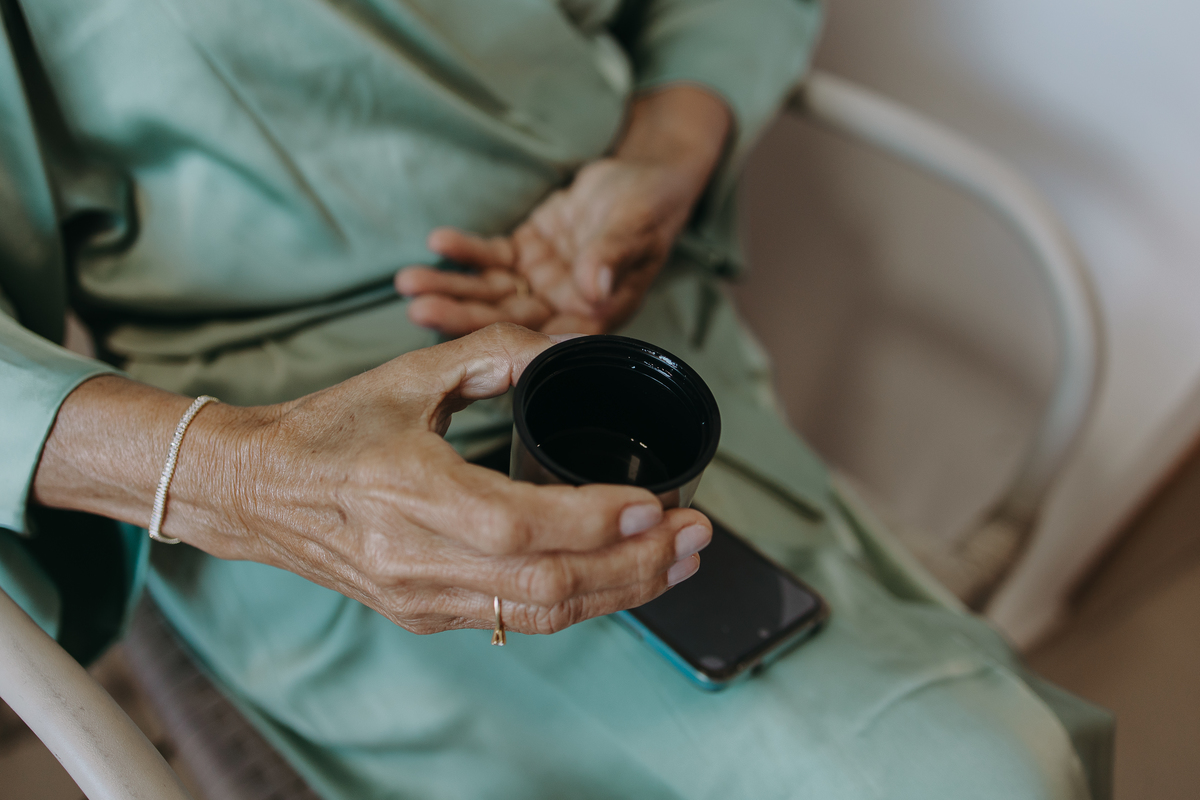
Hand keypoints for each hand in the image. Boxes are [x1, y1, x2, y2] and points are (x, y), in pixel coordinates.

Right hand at [33, 324, 711, 635]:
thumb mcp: (406, 376)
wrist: (256, 494)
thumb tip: (566, 343)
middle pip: (547, 585)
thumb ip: (490, 354)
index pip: (520, 525)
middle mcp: (414, 558)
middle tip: (698, 535)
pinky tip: (620, 579)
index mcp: (407, 490)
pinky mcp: (423, 614)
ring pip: (541, 614)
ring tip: (679, 563)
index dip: (596, 523)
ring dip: (621, 593)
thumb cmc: (330, 429)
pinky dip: (579, 603)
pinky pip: (516, 620)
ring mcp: (419, 596)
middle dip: (636, 567)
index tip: (658, 503)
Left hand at [395, 85, 732, 336]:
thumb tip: (593, 288)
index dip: (507, 337)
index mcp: (595, 315)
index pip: (546, 337)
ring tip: (408, 281)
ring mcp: (541, 283)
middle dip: (461, 313)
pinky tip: (438, 243)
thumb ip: (613, 256)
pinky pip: (490, 258)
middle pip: (505, 318)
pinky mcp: (526, 255)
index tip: (467, 336)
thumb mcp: (636, 225)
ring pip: (489, 292)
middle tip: (418, 309)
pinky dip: (464, 252)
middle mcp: (563, 307)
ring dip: (450, 287)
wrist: (646, 175)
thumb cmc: (653, 204)